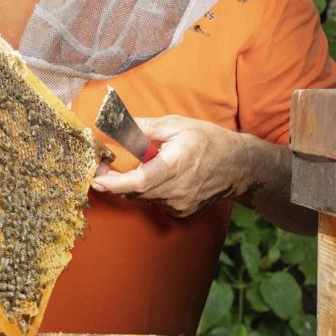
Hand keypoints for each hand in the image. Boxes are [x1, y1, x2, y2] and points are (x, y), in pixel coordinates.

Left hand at [90, 115, 261, 216]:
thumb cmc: (207, 140)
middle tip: (99, 168)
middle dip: (113, 182)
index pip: (140, 181)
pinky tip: (150, 177)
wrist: (238, 166)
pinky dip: (146, 190)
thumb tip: (118, 125)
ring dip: (128, 186)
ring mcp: (180, 203)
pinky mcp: (182, 210)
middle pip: (136, 191)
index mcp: (176, 165)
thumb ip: (144, 127)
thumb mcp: (176, 125)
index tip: (96, 178)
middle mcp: (178, 188)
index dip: (115, 183)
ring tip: (116, 171)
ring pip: (143, 197)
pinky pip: (154, 201)